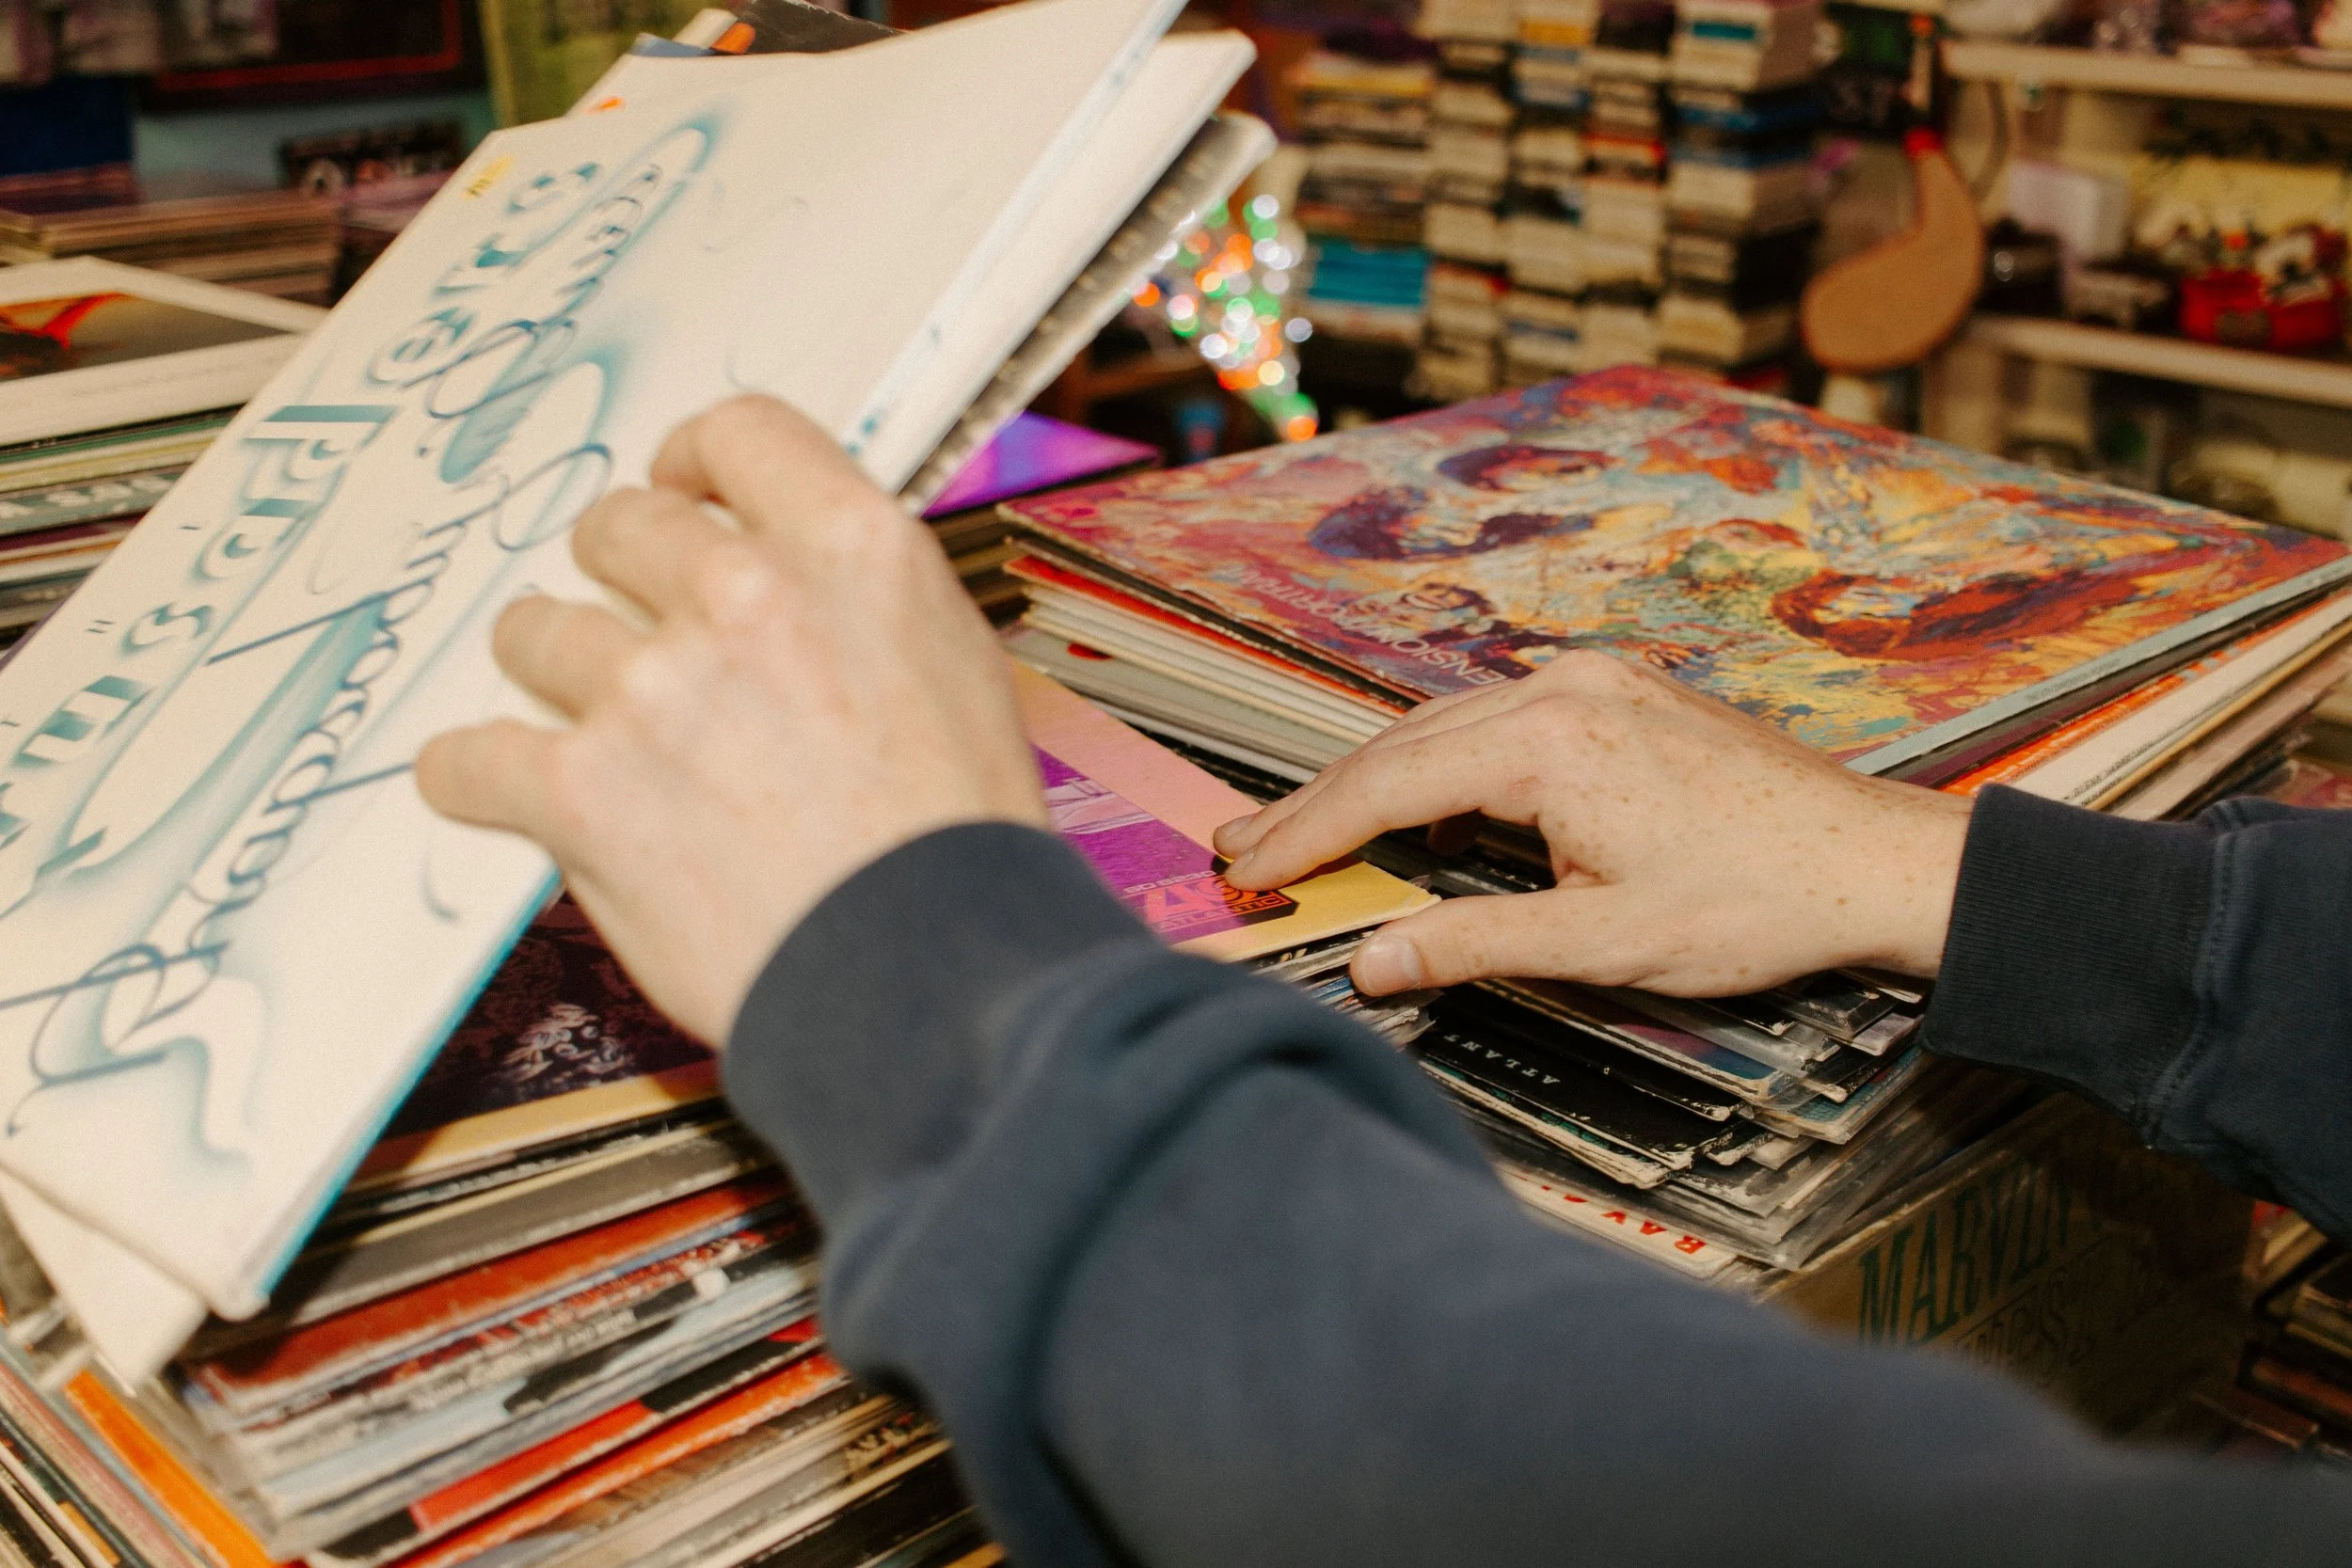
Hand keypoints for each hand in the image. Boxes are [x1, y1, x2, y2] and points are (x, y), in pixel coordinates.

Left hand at [417, 396, 1044, 1043]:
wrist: (933, 972)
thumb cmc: (961, 840)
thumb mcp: (956, 666)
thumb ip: (861, 598)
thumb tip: (793, 575)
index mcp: (853, 549)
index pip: (738, 433)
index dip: (694, 461)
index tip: (680, 492)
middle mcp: (748, 596)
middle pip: (620, 525)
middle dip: (615, 570)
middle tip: (631, 627)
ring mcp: (655, 691)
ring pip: (536, 629)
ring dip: (549, 667)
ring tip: (581, 718)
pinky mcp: (585, 790)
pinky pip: (472, 756)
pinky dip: (473, 774)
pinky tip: (488, 784)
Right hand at [1212, 651, 1971, 998]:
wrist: (1873, 861)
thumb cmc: (1754, 903)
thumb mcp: (1602, 942)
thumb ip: (1474, 944)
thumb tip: (1373, 963)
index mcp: (1546, 743)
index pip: (1386, 787)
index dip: (1306, 834)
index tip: (1245, 871)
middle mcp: (1559, 689)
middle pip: (1400, 745)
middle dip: (1319, 803)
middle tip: (1243, 851)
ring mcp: (1592, 681)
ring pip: (1443, 725)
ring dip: (1372, 779)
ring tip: (1306, 829)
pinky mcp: (1618, 691)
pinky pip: (1494, 717)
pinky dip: (1436, 760)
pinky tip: (1412, 796)